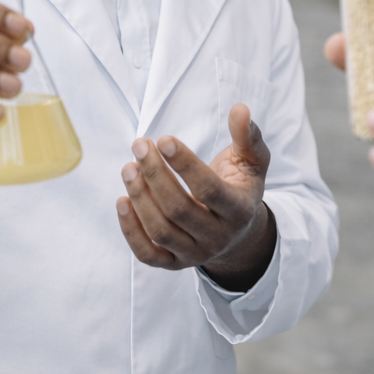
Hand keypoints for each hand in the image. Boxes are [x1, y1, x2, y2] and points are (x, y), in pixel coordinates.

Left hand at [116, 104, 276, 290]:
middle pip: (179, 209)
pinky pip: (147, 254)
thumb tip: (240, 110)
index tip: (163, 139)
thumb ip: (247, 136)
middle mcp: (218, 236)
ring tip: (128, 168)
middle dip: (155, 175)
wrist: (239, 232)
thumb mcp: (252, 162)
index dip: (184, 164)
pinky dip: (130, 231)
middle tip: (140, 145)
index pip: (209, 189)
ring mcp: (195, 253)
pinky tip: (121, 202)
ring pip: (161, 231)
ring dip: (140, 198)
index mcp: (239, 210)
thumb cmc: (240, 188)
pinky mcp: (175, 263)